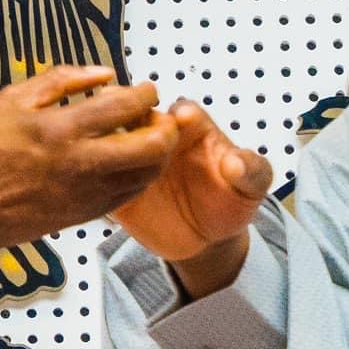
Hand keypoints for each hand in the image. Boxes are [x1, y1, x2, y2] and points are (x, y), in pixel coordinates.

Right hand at [0, 65, 177, 253]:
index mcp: (61, 129)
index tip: (145, 89)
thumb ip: (61, 80)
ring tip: (144, 136)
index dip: (146, 93)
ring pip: (149, 173)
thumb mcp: (12, 101)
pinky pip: (132, 192)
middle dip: (166, 126)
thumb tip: (102, 73)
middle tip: (157, 115)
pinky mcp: (89, 212)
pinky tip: (126, 160)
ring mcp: (89, 192)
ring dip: (158, 152)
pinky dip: (139, 173)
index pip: (126, 105)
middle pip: (152, 145)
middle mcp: (81, 162)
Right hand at [108, 98, 270, 270]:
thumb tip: (236, 163)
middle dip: (136, 118)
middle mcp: (161, 138)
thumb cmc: (230, 202)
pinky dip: (96, 176)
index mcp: (194, 129)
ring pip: (115, 141)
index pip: (184, 110)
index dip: (182, 113)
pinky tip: (96, 182)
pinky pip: (102, 177)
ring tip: (111, 156)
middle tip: (135, 129)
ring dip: (110, 144)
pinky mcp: (119, 186)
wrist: (209, 238)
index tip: (182, 119)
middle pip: (142, 118)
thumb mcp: (252, 188)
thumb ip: (252, 171)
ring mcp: (137, 160)